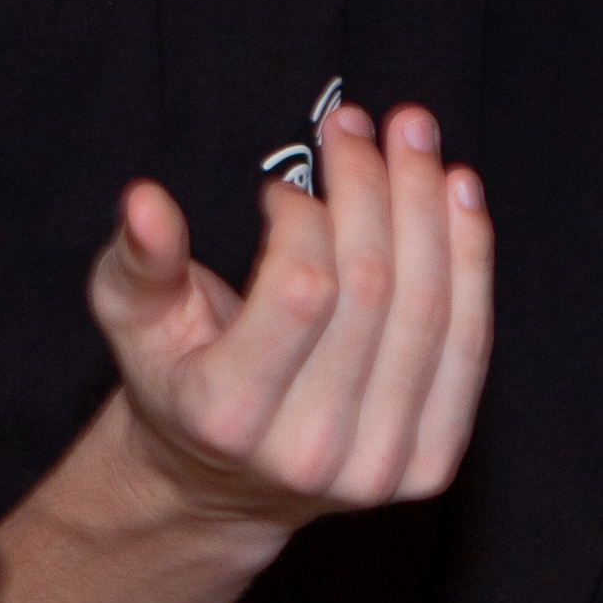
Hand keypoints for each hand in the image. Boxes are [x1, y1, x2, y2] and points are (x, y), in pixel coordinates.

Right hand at [87, 101, 493, 534]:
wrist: (222, 479)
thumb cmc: (175, 375)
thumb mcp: (132, 317)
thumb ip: (138, 258)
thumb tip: (144, 201)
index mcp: (229, 417)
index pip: (302, 289)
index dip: (305, 217)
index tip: (280, 190)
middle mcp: (310, 454)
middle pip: (374, 292)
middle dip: (372, 185)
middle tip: (355, 123)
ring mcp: (378, 466)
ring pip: (430, 311)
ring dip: (428, 205)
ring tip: (412, 135)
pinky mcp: (429, 464)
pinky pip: (469, 345)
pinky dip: (471, 258)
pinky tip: (458, 193)